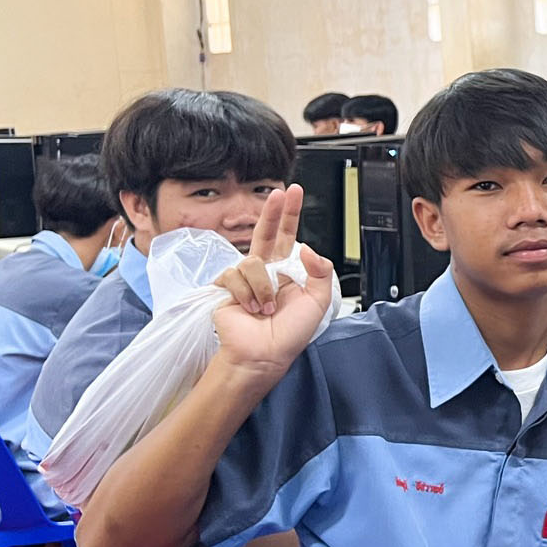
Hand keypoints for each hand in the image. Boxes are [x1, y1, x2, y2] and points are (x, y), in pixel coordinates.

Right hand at [210, 185, 333, 378]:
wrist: (264, 354)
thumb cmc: (290, 334)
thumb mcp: (318, 302)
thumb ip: (320, 272)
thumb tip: (307, 247)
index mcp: (288, 273)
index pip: (289, 237)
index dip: (290, 215)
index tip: (293, 192)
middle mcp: (266, 271)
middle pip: (266, 233)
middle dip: (273, 212)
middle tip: (278, 194)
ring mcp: (245, 278)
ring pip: (253, 262)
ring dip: (263, 288)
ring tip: (265, 309)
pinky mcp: (226, 286)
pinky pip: (234, 275)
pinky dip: (246, 293)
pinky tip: (249, 308)